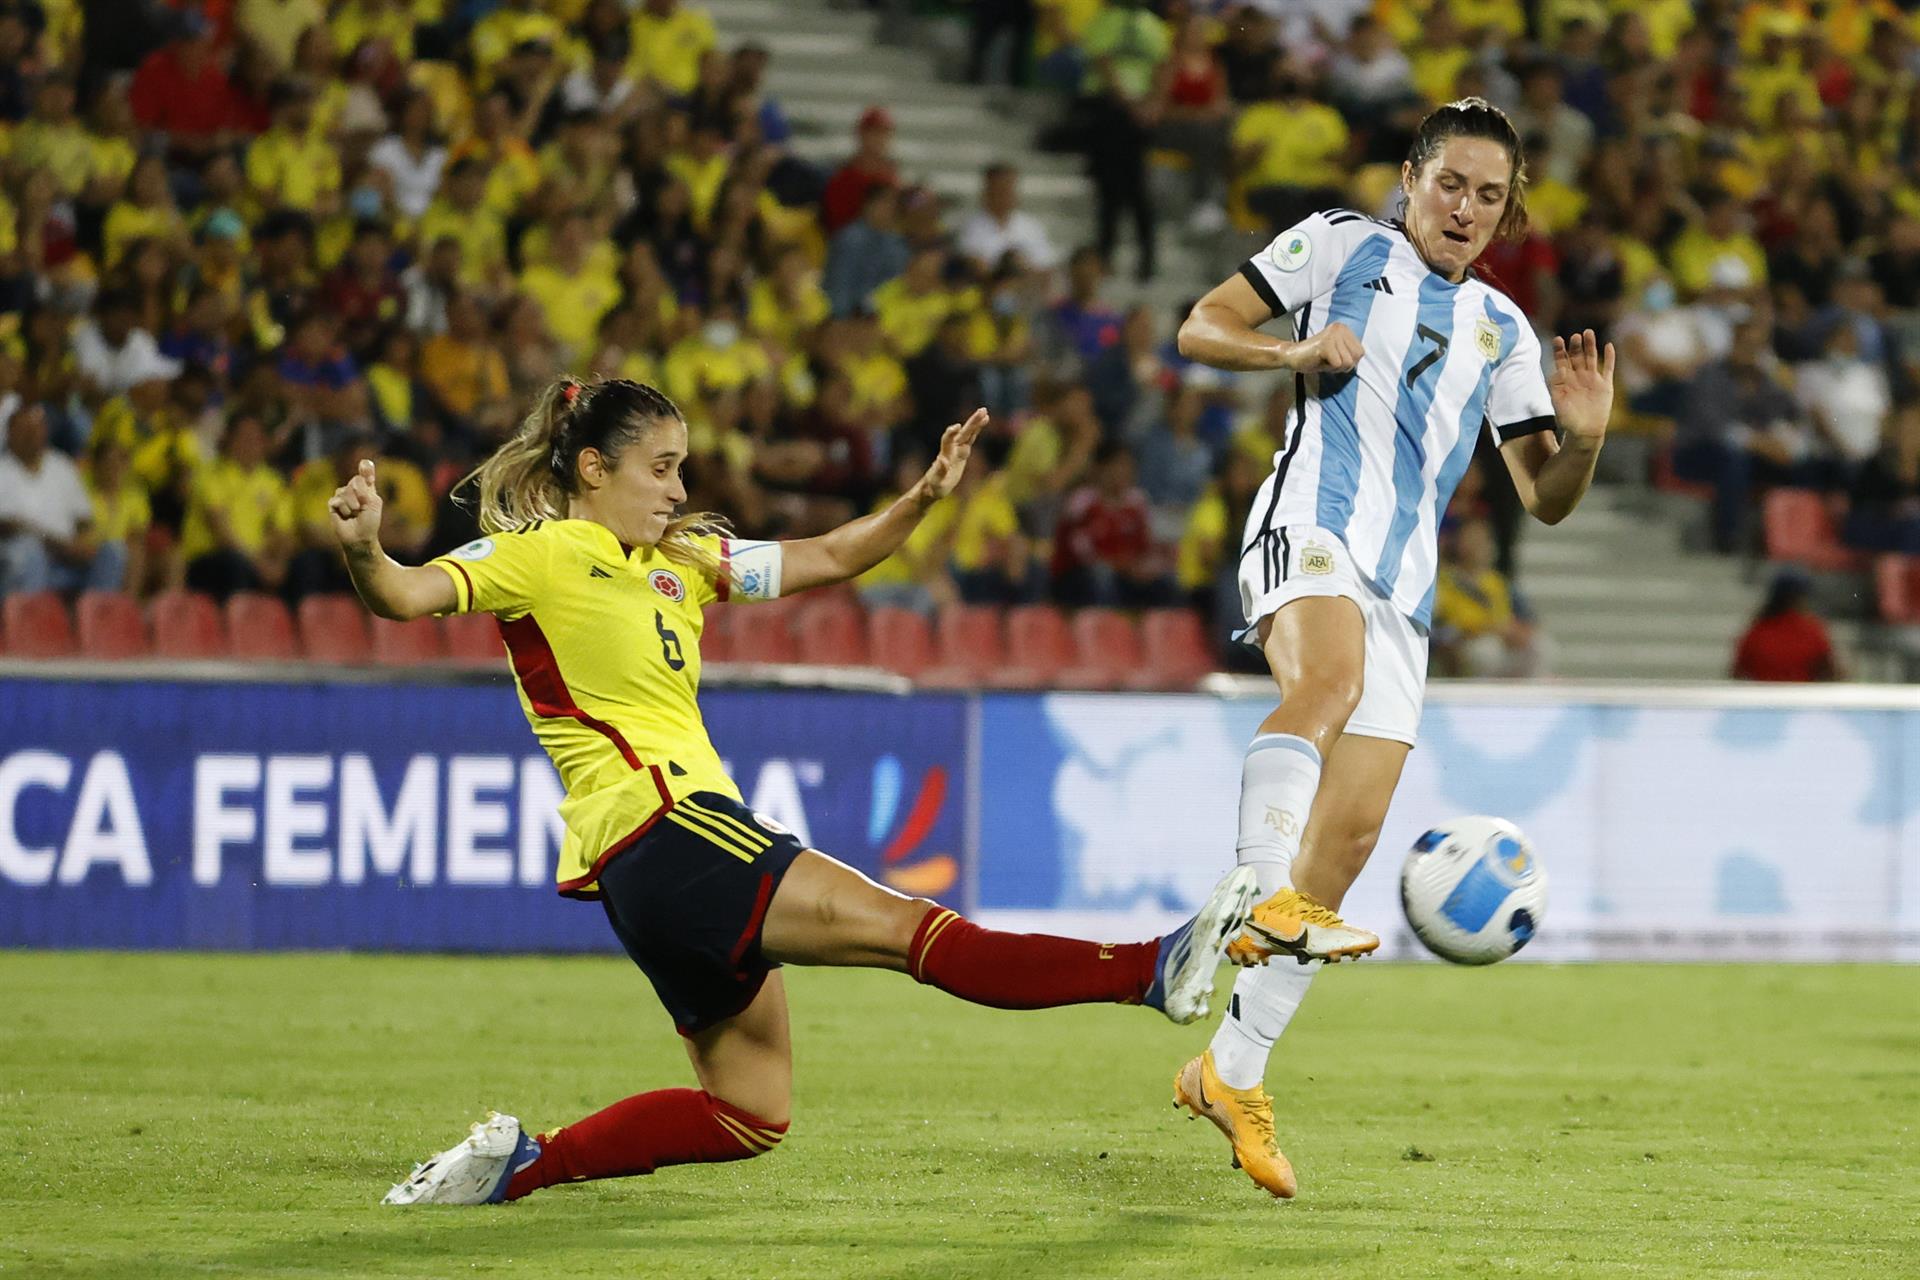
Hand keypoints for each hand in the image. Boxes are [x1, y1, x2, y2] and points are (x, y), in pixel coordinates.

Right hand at [327, 458, 383, 550]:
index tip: (365, 464)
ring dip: (352, 505)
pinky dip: (343, 509)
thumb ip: (367, 489)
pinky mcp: (333, 504)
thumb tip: (358, 478)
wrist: (360, 537)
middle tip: (361, 508)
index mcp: (367, 489)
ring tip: (354, 514)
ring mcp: (342, 496)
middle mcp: (354, 490)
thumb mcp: (373, 503)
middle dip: (361, 495)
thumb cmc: (369, 522)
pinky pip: (337, 500)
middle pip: (355, 480)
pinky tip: (345, 516)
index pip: (365, 474)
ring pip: (345, 490)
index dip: (365, 469)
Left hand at [913, 407, 988, 503]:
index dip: (951, 434)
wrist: (934, 485)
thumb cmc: (935, 485)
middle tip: (981, 411)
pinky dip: (977, 430)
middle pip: (962, 433)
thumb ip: (940, 471)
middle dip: (971, 423)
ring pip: (968, 433)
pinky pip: (971, 438)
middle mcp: (951, 448)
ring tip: (985, 412)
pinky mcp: (963, 452)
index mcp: (945, 455)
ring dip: (975, 423)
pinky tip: (984, 420)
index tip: (957, 427)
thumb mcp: (937, 482)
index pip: (947, 441)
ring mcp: (957, 449)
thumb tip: (942, 460)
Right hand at [1284, 322, 1363, 372]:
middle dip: (1343, 365)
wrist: (1293, 356)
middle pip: (1356, 358)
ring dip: (1335, 367)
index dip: (1349, 361)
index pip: (1360, 352)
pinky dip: (1328, 368)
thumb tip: (1361, 358)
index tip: (1334, 358)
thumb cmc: (1315, 357)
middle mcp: (1340, 328)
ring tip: (1324, 360)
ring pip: (1347, 363)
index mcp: (1344, 328)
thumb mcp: (1337, 351)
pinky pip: (1337, 365)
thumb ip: (1350, 352)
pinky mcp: (1326, 345)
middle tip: (1328, 360)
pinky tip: (1320, 362)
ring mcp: (1333, 336)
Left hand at [1548, 329, 1615, 444]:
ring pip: (1592, 358)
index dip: (1559, 350)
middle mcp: (1579, 376)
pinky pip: (1608, 368)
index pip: (1561, 361)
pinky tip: (1609, 345)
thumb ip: (1556, 387)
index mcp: (1566, 380)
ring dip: (1590, 346)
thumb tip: (1557, 371)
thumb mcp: (1558, 403)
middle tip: (1575, 335)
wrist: (1585, 431)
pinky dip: (1610, 357)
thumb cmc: (1568, 419)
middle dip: (1576, 346)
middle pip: (1577, 356)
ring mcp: (1593, 379)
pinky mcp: (1606, 385)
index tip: (1557, 339)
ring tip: (1588, 332)